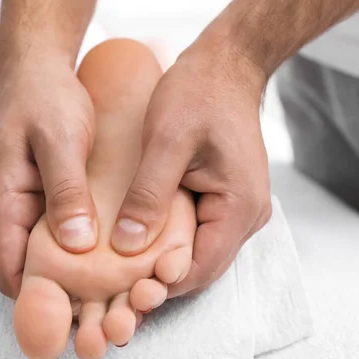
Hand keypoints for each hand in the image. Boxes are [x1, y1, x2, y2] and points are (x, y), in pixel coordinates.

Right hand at [0, 57, 97, 298]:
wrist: (37, 68)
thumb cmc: (45, 98)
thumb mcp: (60, 141)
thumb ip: (65, 192)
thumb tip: (76, 244)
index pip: (14, 276)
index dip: (47, 301)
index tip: (90, 312)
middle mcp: (3, 212)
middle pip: (30, 271)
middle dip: (68, 289)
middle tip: (114, 301)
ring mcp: (18, 205)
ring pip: (42, 254)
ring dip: (75, 269)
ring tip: (119, 279)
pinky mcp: (36, 196)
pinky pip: (51, 232)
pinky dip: (76, 245)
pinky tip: (110, 247)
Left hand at [110, 39, 271, 297]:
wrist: (226, 67)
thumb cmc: (199, 93)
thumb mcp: (167, 139)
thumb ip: (149, 195)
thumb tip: (126, 246)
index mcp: (240, 207)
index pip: (198, 269)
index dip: (157, 285)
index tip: (116, 290)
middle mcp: (248, 217)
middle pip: (199, 269)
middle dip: (157, 281)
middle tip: (111, 288)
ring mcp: (239, 211)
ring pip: (197, 255)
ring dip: (161, 265)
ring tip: (118, 271)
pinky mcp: (226, 201)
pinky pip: (198, 235)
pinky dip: (168, 244)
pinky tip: (138, 242)